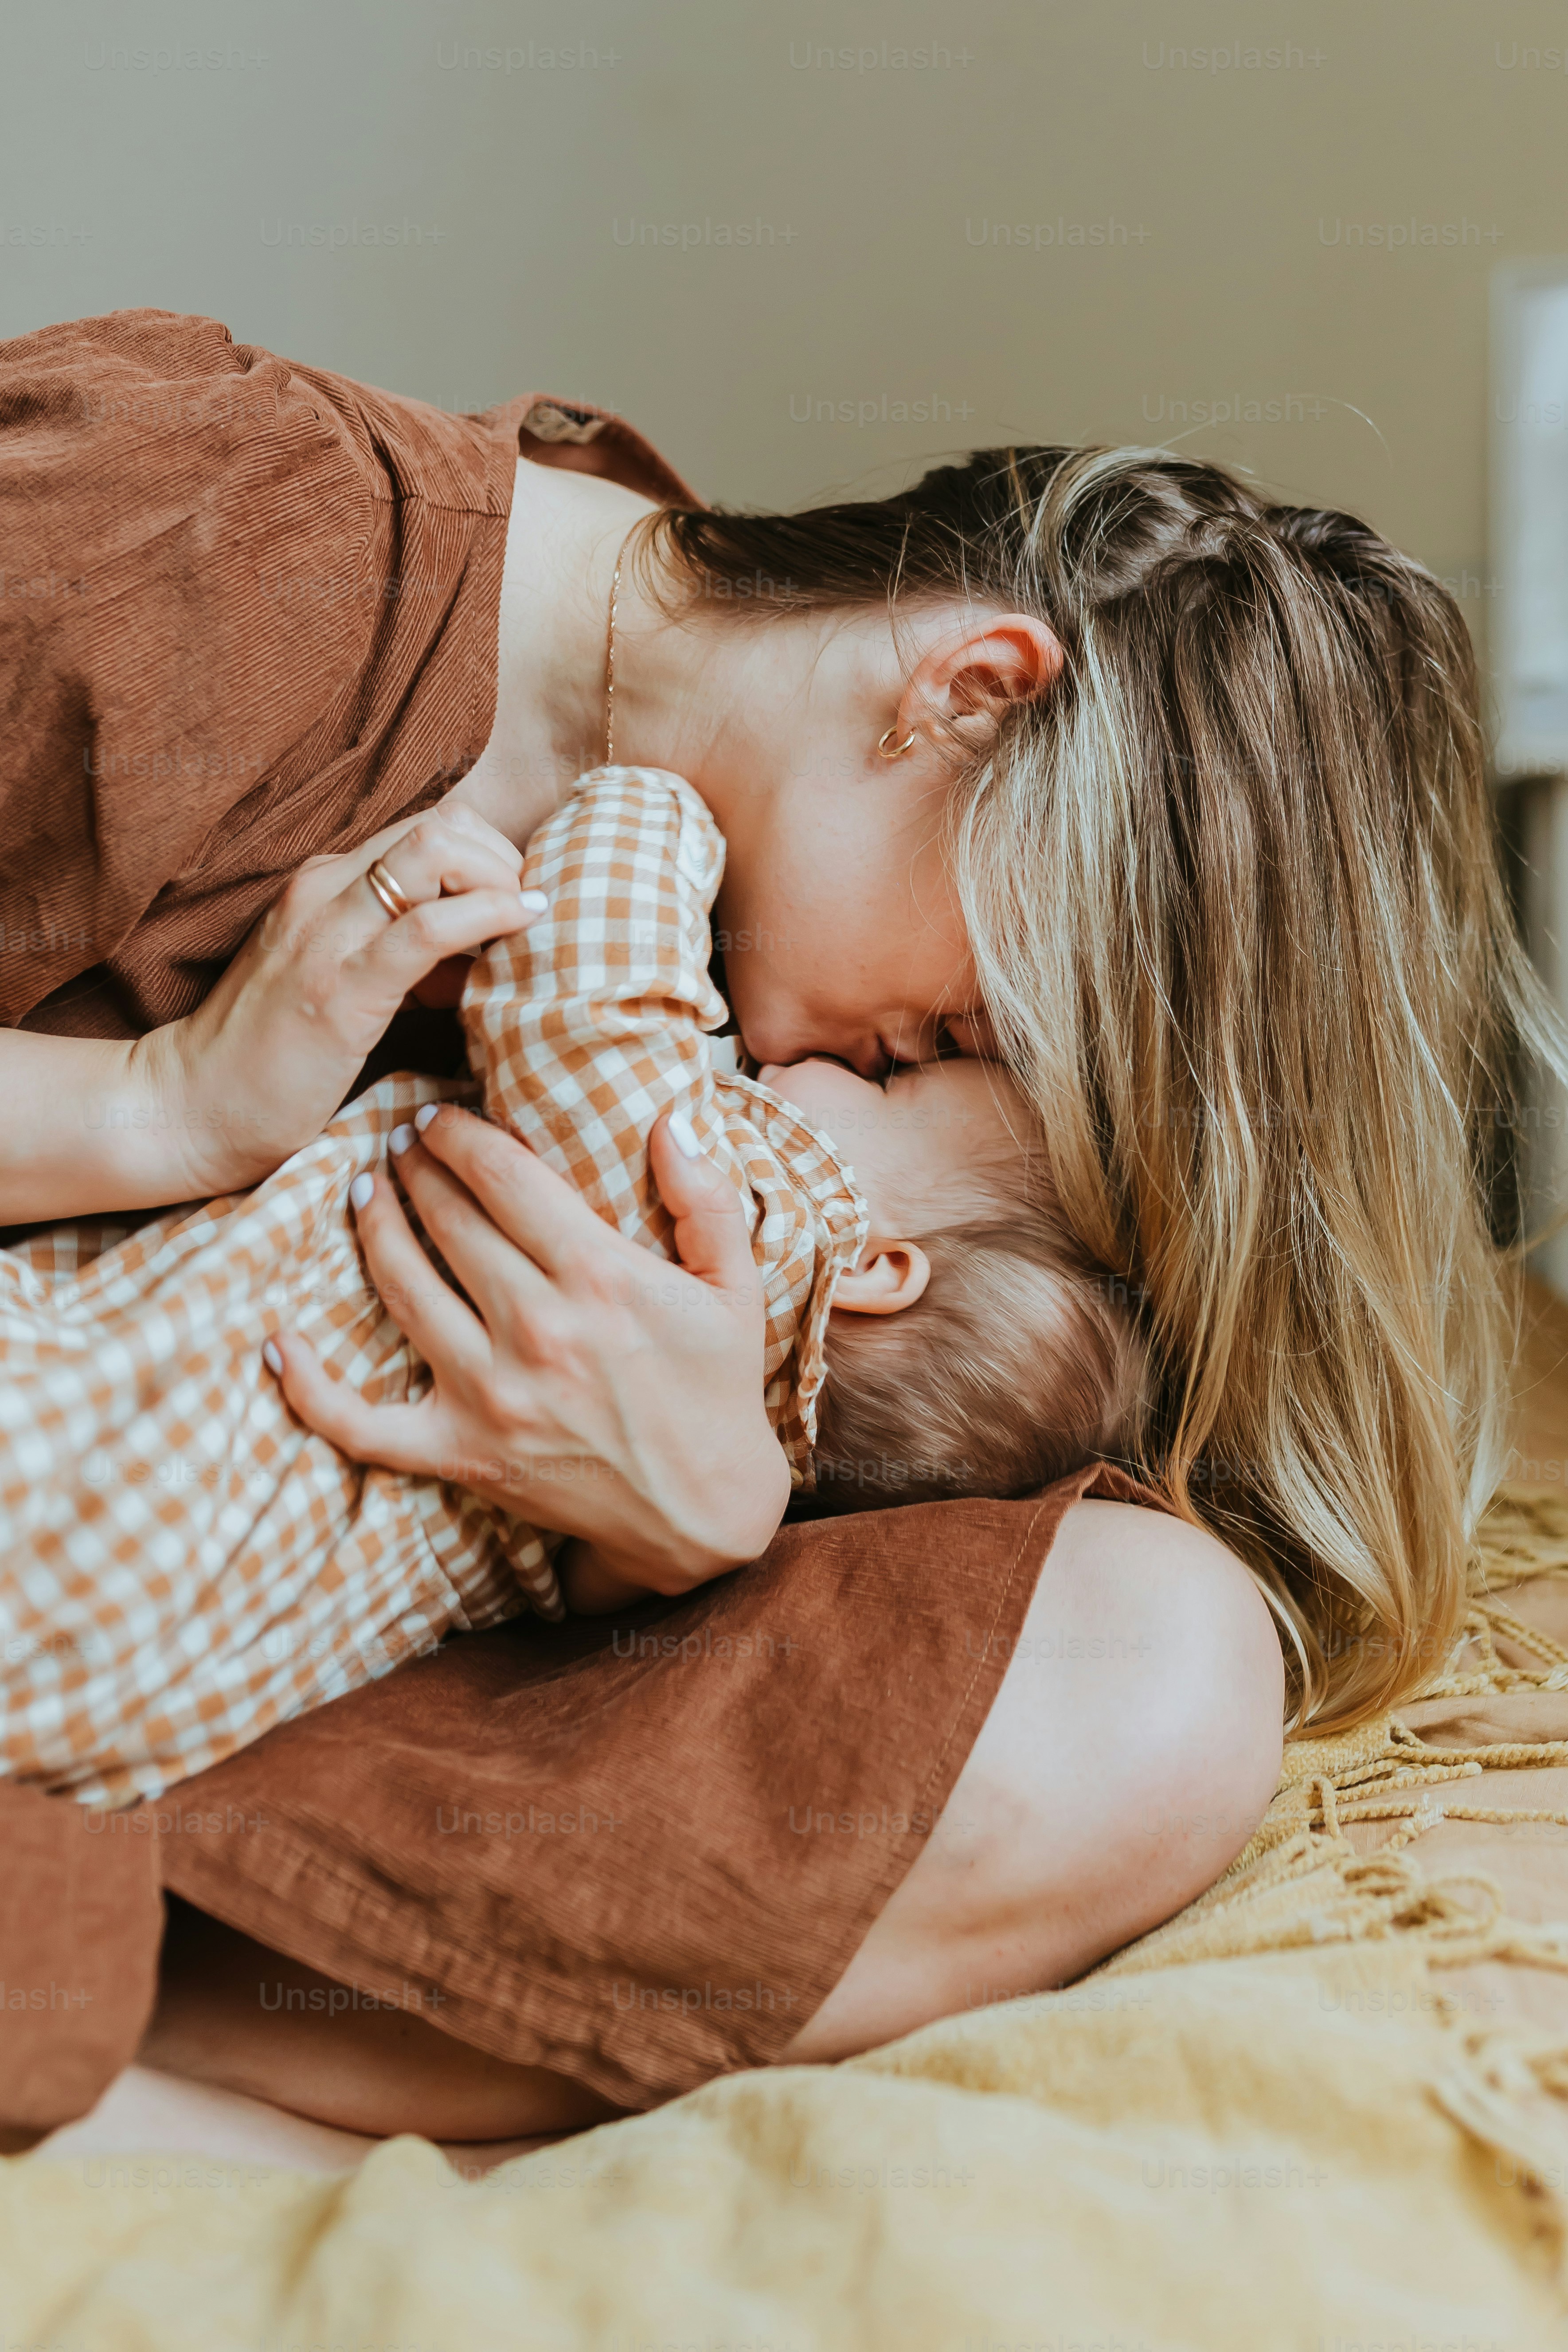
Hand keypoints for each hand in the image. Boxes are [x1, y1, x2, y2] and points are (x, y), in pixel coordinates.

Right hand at [138, 797, 544, 1197]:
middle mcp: (322, 891)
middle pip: (439, 824)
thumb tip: (476, 956)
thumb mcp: (345, 986)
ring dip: (500, 879)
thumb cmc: (271, 1057)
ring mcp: (327, 933)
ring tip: (526, 921)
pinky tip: (519, 929)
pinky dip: (488, 917)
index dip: (485, 851)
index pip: (424, 827)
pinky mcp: (341, 986)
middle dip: (502, 857)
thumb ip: (404, 960)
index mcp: (322, 885)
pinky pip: (429, 927)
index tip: (513, 899)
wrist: (191, 1108)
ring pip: (435, 852)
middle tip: (527, 909)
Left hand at [266, 1108, 790, 1590]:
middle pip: (447, 1220)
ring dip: (373, 1228)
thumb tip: (671, 1118)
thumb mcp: (736, 1288)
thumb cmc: (717, 1390)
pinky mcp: (461, 1452)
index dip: (459, 1135)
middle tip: (399, 1142)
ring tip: (364, 1191)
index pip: (503, 1177)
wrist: (701, 1510)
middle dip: (415, 1168)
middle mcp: (537, 1329)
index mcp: (601, 1279)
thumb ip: (707, 1199)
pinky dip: (309, 1388)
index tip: (438, 1115)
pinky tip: (278, 1341)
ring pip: (402, 1288)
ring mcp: (490, 1395)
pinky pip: (361, 1423)